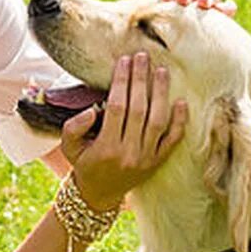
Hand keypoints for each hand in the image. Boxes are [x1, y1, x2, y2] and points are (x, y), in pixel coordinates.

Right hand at [60, 53, 187, 210]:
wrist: (99, 194)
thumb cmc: (84, 163)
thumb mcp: (68, 147)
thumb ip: (74, 127)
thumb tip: (93, 109)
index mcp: (107, 148)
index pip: (117, 107)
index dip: (121, 82)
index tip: (124, 61)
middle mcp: (129, 153)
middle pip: (139, 110)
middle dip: (141, 80)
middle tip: (143, 57)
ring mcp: (147, 158)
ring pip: (158, 121)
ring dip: (161, 94)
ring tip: (162, 71)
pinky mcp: (158, 162)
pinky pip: (173, 140)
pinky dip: (179, 121)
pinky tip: (181, 101)